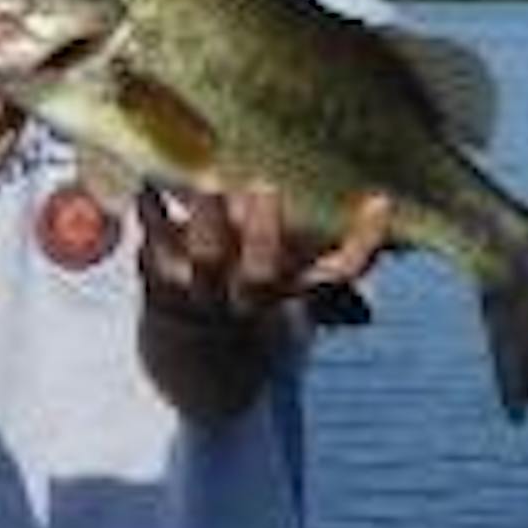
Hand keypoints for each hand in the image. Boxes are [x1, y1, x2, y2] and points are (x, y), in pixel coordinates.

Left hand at [136, 183, 392, 320]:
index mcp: (292, 288)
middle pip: (263, 271)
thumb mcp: (291, 273)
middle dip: (266, 230)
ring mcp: (202, 292)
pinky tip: (146, 180)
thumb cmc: (252, 284)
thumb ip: (322, 242)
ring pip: (207, 260)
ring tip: (203, 177)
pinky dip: (151, 212)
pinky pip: (153, 248)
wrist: (192, 350)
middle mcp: (249, 295)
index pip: (339, 270)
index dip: (364, 241)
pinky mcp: (158, 283)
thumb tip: (373, 191)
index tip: (381, 200)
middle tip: (266, 185)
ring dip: (206, 218)